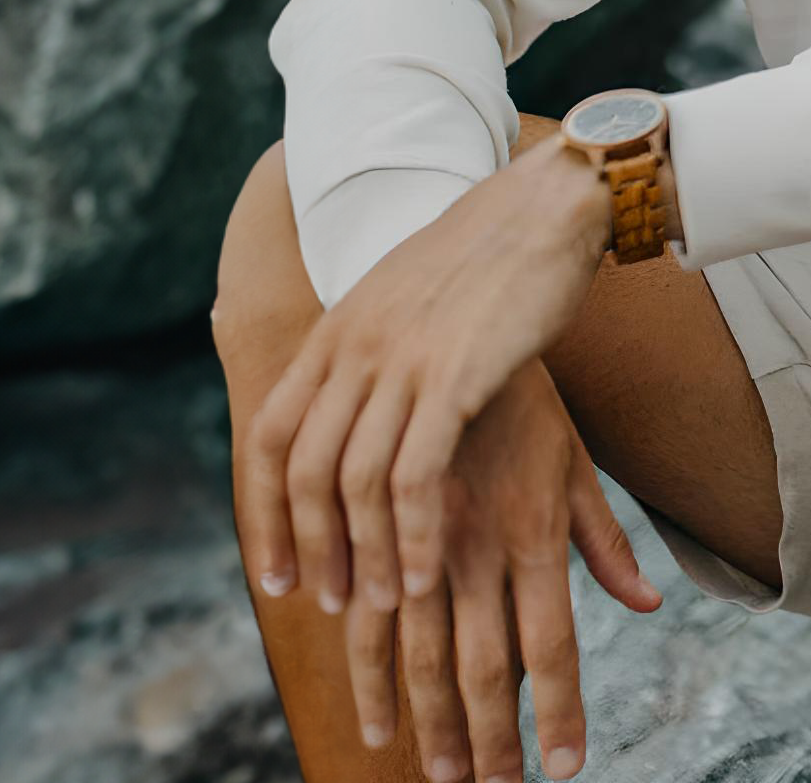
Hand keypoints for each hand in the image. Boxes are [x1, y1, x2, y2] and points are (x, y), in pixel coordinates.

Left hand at [239, 130, 610, 620]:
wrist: (545, 207)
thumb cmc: (490, 261)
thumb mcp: (405, 303)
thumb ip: (372, 354)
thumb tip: (358, 406)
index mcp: (336, 334)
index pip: (270, 437)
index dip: (266, 514)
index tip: (278, 573)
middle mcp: (354, 349)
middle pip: (303, 470)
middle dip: (309, 547)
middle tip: (327, 602)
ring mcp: (400, 362)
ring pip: (353, 483)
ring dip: (364, 555)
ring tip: (382, 603)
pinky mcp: (454, 377)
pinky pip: (414, 477)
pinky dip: (413, 537)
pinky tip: (425, 576)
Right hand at [345, 364, 661, 781]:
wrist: (447, 311)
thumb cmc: (522, 395)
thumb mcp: (572, 461)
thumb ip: (603, 539)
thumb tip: (647, 603)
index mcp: (533, 531)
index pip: (554, 645)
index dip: (560, 713)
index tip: (564, 771)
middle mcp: (476, 543)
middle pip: (485, 666)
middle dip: (489, 740)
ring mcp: (418, 534)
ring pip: (418, 653)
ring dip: (426, 721)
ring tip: (435, 775)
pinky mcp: (369, 520)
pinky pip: (361, 608)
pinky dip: (366, 670)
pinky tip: (374, 715)